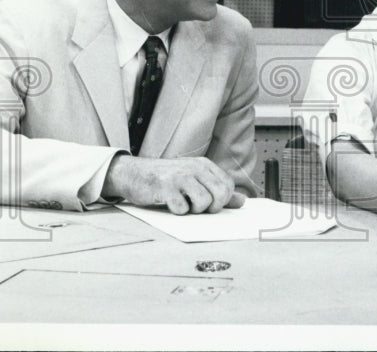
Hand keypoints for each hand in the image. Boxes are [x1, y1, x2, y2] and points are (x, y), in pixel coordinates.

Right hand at [102, 155, 243, 213]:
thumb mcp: (194, 180)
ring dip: (195, 210)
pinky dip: (178, 211)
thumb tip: (242, 201)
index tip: (210, 203)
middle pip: (220, 193)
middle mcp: (194, 167)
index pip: (228, 185)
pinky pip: (181, 207)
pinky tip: (171, 204)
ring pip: (204, 201)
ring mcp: (180, 176)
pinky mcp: (165, 187)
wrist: (134, 173)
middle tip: (199, 207)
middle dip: (213, 207)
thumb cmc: (166, 180)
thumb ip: (218, 190)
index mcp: (204, 165)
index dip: (223, 200)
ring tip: (185, 205)